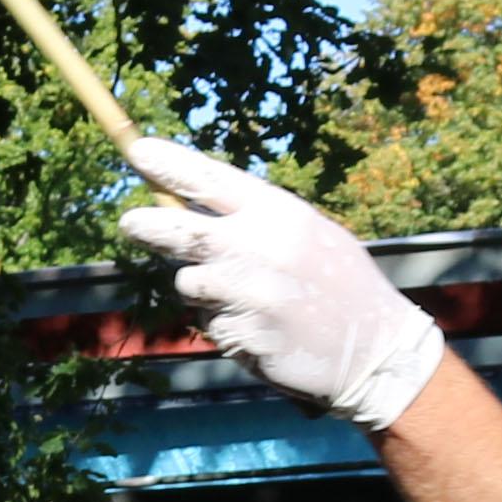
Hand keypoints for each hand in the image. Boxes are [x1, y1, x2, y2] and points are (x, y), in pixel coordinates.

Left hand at [114, 140, 450, 431]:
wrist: (374, 348)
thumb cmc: (338, 284)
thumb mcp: (308, 233)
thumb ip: (255, 221)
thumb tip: (189, 210)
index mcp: (279, 213)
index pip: (211, 179)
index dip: (170, 165)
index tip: (137, 152)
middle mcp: (260, 248)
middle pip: (181, 231)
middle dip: (148, 227)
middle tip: (128, 222)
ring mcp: (250, 293)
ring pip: (190, 284)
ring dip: (204, 291)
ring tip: (246, 297)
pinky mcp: (244, 334)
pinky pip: (212, 324)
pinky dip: (227, 326)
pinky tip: (263, 329)